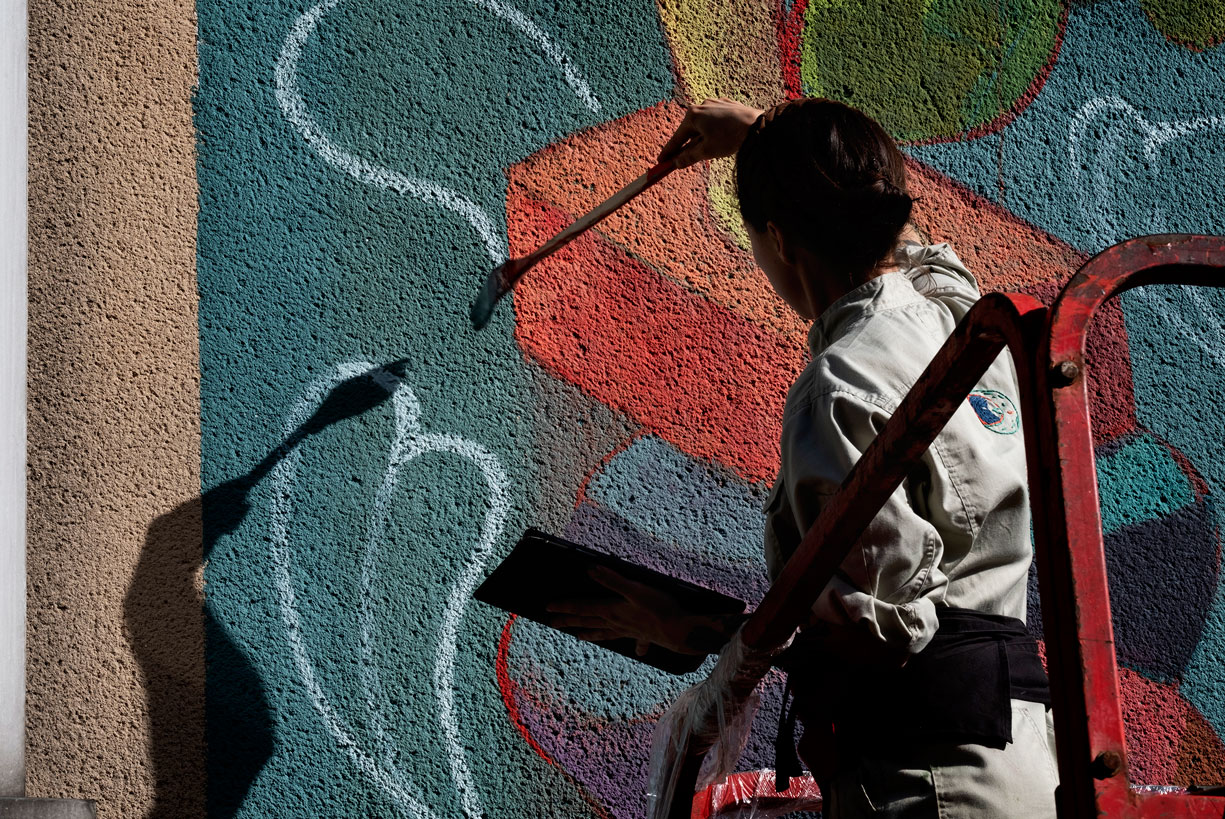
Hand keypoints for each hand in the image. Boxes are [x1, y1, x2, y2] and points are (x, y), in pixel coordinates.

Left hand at [546, 566, 738, 655]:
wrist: (680, 632)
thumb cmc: (659, 608)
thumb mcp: (635, 589)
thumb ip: (613, 580)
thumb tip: (590, 569)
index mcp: (611, 611)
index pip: (583, 607)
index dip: (565, 606)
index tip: (548, 609)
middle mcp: (616, 623)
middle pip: (588, 621)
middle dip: (570, 620)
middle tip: (553, 624)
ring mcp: (629, 631)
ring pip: (604, 633)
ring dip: (591, 633)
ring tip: (579, 637)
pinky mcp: (644, 636)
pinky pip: (635, 641)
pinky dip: (635, 646)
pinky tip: (638, 652)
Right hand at [658, 98, 765, 168]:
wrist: (758, 126)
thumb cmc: (731, 137)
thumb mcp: (707, 151)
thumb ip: (689, 157)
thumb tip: (677, 163)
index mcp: (693, 116)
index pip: (677, 138)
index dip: (668, 152)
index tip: (661, 161)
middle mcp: (702, 106)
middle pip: (689, 130)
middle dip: (686, 145)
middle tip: (682, 159)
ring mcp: (715, 103)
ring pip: (703, 124)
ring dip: (701, 138)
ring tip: (707, 149)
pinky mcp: (728, 105)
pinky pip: (715, 119)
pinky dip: (713, 129)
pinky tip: (719, 137)